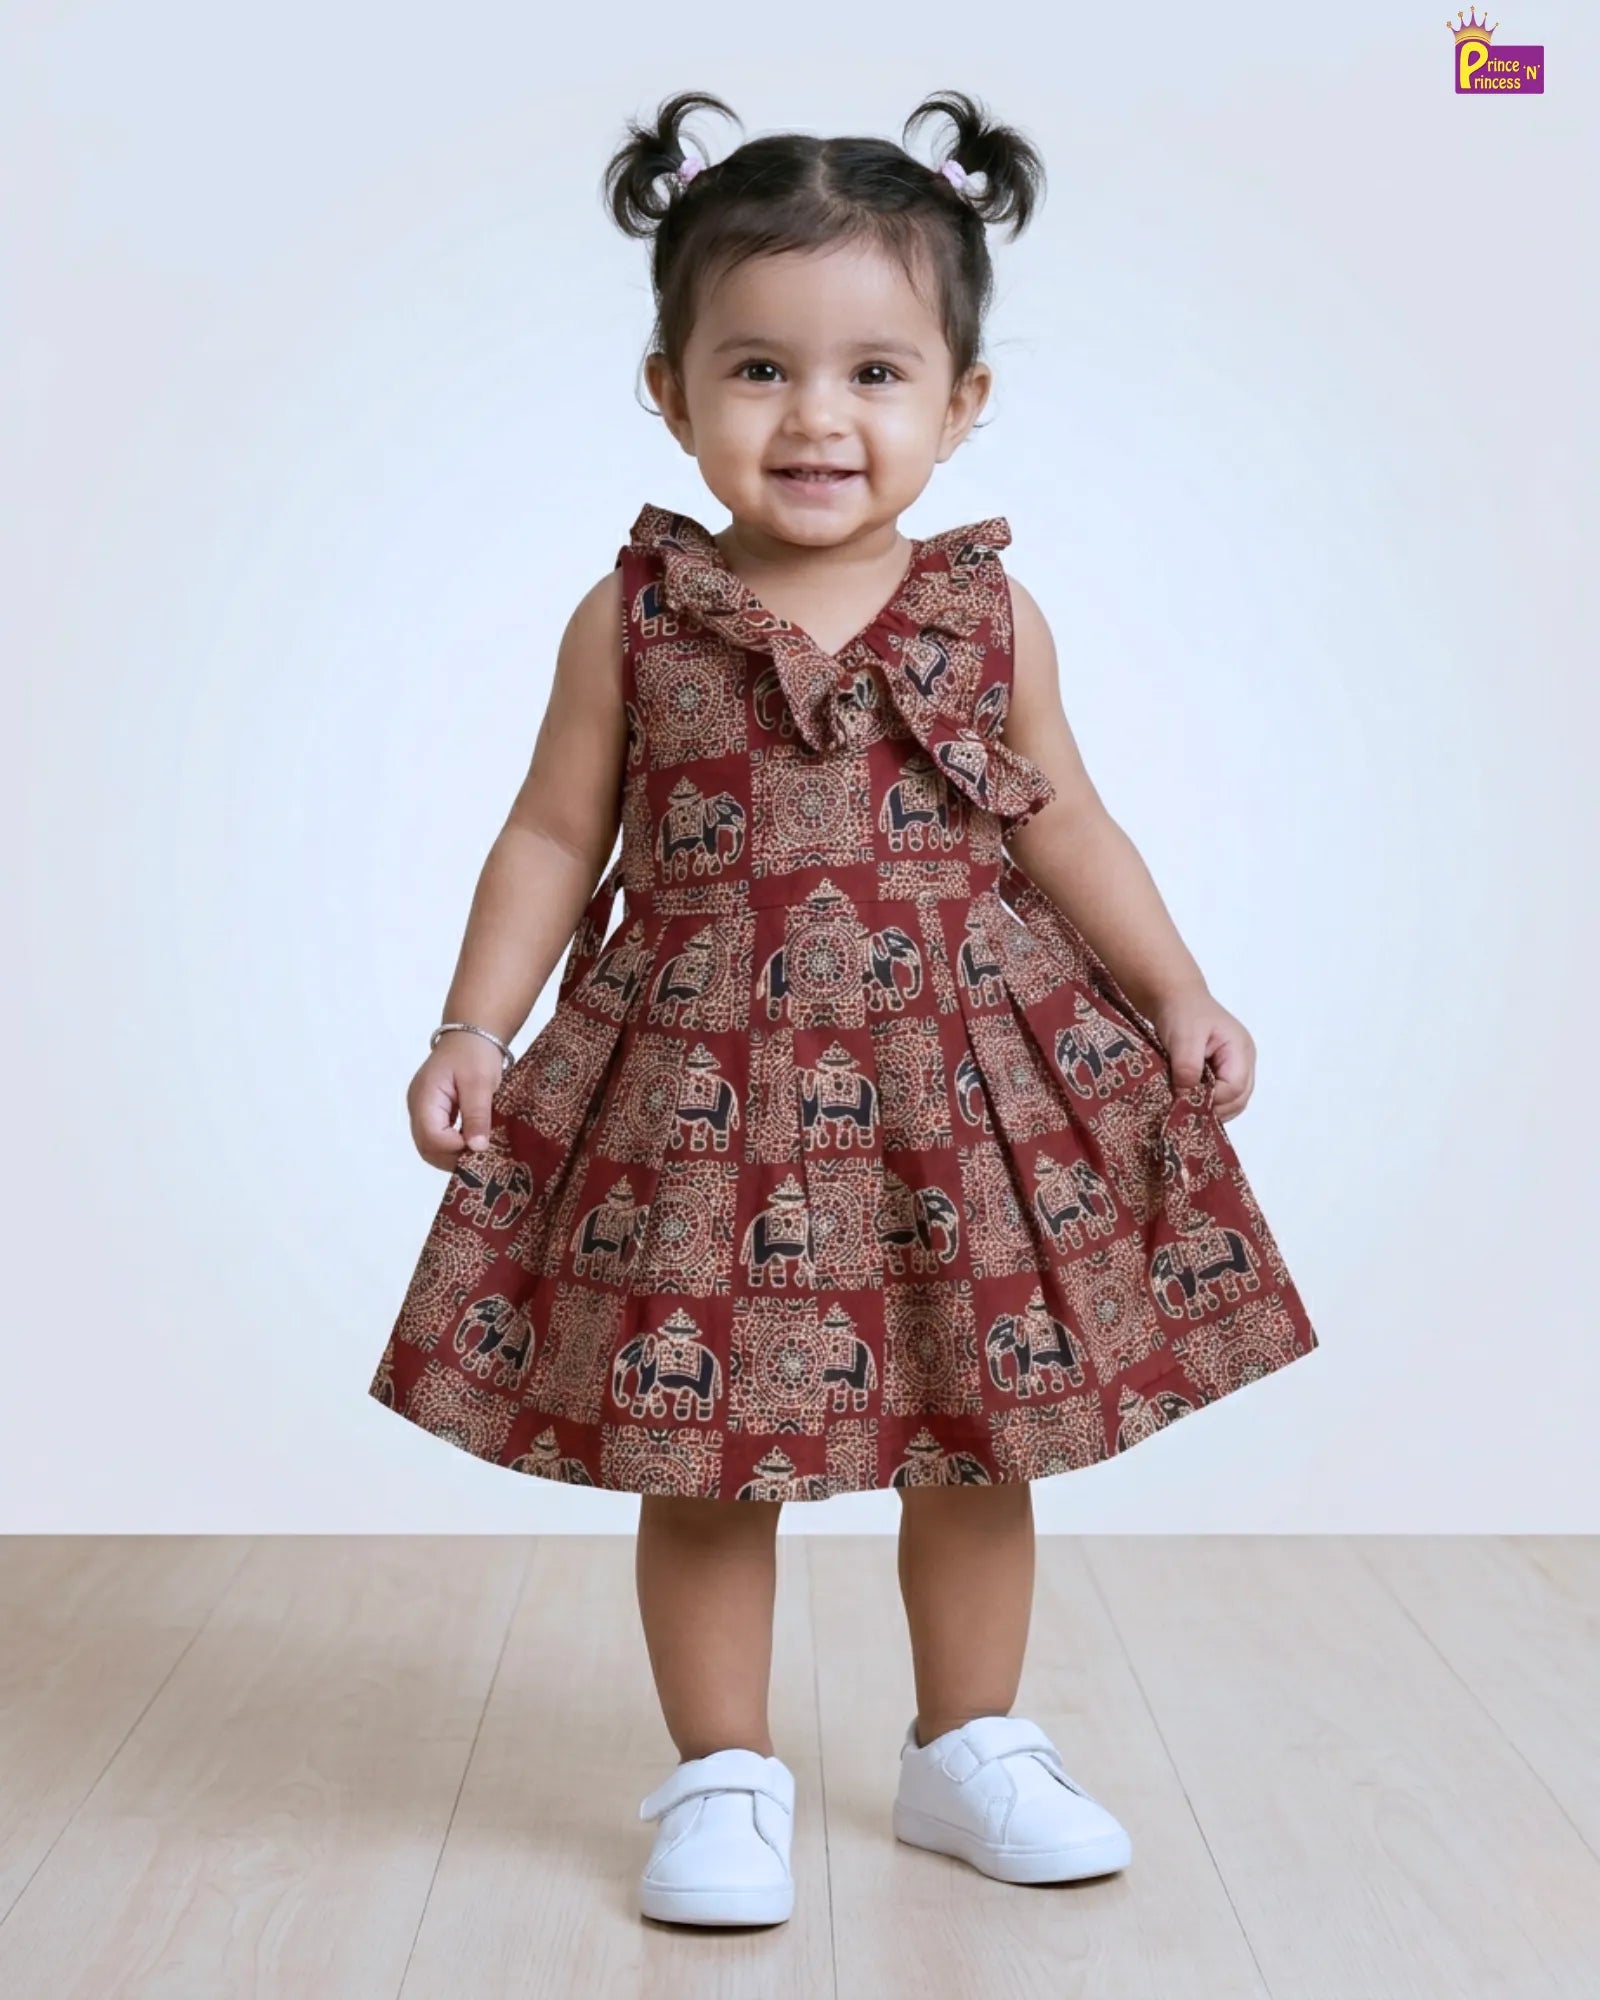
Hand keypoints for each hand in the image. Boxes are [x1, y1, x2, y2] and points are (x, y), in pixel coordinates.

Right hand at [407, 1034, 507, 1170]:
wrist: (471, 1034)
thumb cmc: (475, 1053)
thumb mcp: (480, 1083)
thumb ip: (477, 1115)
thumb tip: (476, 1148)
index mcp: (425, 1098)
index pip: (432, 1137)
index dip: (455, 1148)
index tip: (479, 1144)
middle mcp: (417, 1107)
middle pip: (426, 1147)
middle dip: (452, 1158)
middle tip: (480, 1157)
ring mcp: (422, 1110)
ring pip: (429, 1146)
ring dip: (452, 1154)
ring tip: (477, 1152)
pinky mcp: (431, 1112)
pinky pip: (436, 1137)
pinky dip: (452, 1146)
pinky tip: (471, 1143)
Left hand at [1149, 984, 1254, 1121]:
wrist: (1175, 997)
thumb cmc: (1182, 1011)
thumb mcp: (1183, 1037)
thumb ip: (1188, 1067)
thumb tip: (1187, 1096)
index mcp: (1240, 1049)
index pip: (1236, 1088)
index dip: (1213, 1100)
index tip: (1186, 1101)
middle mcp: (1244, 1060)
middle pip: (1240, 1099)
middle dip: (1215, 1109)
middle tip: (1186, 1112)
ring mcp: (1236, 1066)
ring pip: (1233, 1101)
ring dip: (1212, 1108)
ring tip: (1187, 1108)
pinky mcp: (1224, 1071)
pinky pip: (1223, 1095)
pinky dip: (1209, 1102)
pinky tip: (1190, 1101)